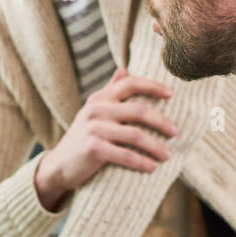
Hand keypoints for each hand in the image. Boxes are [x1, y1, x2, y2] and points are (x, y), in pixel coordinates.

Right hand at [34, 67, 178, 210]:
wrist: (59, 165)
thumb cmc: (83, 138)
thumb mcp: (93, 111)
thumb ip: (109, 91)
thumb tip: (124, 69)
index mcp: (99, 98)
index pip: (130, 83)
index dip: (152, 86)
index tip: (172, 94)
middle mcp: (96, 109)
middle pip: (138, 111)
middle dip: (162, 122)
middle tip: (176, 132)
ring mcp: (94, 128)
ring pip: (135, 135)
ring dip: (156, 147)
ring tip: (168, 155)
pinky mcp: (93, 148)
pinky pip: (124, 155)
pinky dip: (141, 162)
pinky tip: (152, 168)